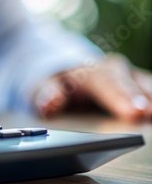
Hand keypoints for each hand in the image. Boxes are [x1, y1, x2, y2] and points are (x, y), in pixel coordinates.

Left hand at [34, 54, 151, 120]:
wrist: (62, 70)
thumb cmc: (55, 83)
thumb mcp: (41, 87)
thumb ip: (46, 94)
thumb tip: (52, 102)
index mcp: (89, 70)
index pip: (105, 83)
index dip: (119, 98)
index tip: (133, 113)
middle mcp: (113, 70)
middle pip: (128, 83)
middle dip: (140, 98)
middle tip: (149, 114)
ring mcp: (129, 77)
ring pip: (144, 85)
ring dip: (151, 98)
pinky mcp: (138, 87)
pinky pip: (148, 92)